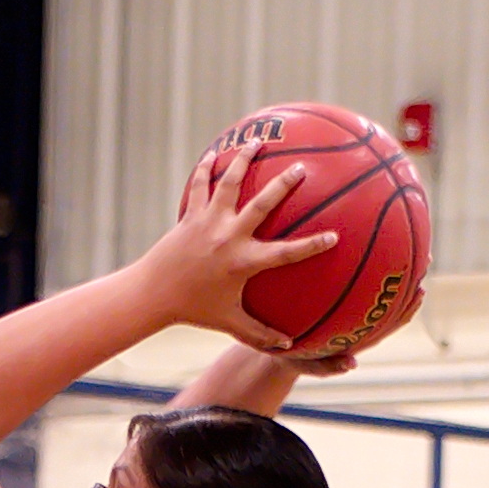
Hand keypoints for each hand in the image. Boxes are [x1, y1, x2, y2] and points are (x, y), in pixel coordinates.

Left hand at [143, 143, 339, 342]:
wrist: (154, 293)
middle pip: (262, 204)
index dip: (312, 245)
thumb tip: (288, 345)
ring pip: (229, 183)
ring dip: (244, 160)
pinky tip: (215, 153)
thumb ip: (260, 333)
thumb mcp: (229, 322)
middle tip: (302, 168)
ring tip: (257, 141)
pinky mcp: (191, 215)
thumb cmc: (194, 309)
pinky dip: (207, 168)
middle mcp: (229, 237)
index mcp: (244, 263)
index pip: (287, 253)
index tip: (335, 236)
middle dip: (284, 185)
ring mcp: (209, 222)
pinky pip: (199, 185)